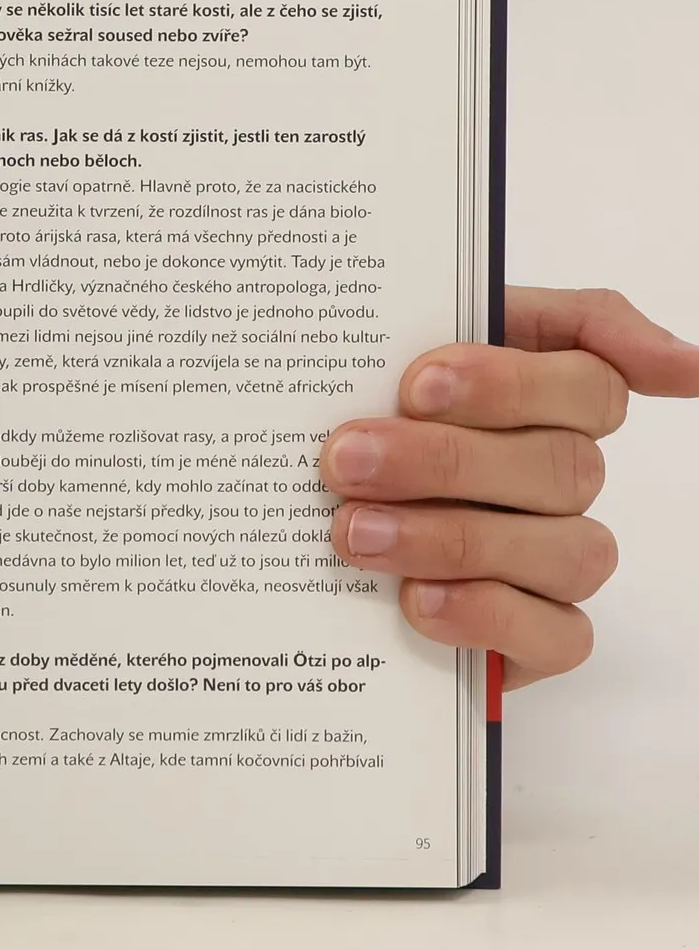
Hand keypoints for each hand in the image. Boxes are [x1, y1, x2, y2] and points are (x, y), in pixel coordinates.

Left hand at [321, 287, 698, 687]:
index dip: (508, 385)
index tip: (416, 385)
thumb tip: (681, 364)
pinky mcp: (538, 636)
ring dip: (452, 539)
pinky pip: (559, 635)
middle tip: (347, 460)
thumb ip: (507, 313)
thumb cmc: (363, 416)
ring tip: (356, 532)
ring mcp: (556, 560)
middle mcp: (564, 480)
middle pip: (563, 468)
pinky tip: (416, 597)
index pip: (589, 386)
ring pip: (567, 551)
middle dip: (444, 461)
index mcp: (546, 401)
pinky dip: (486, 613)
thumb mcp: (406, 337)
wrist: (289, 520)